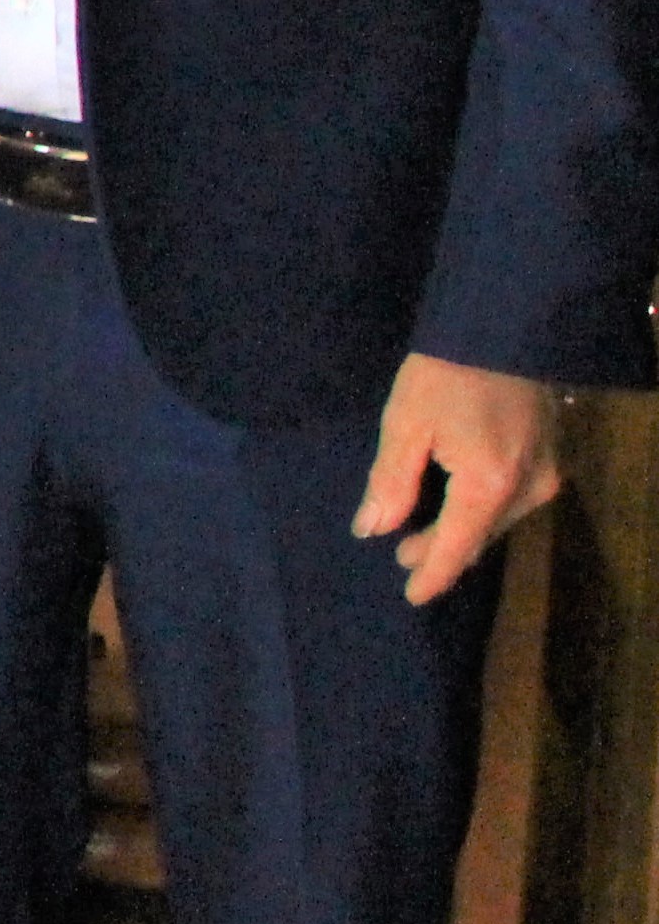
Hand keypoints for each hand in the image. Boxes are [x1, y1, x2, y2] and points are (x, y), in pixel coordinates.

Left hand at [355, 353, 563, 606]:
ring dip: (461, 530)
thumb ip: (390, 481)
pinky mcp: (552, 458)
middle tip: (402, 558)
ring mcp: (546, 474)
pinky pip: (512, 501)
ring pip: (498, 520)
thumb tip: (372, 529)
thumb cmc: (445, 371)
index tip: (412, 597)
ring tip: (420, 538)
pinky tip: (456, 508)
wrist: (504, 326)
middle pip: (481, 535)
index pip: (458, 545)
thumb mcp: (404, 423)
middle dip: (441, 550)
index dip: (433, 573)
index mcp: (490, 485)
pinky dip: (481, 510)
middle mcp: (527, 489)